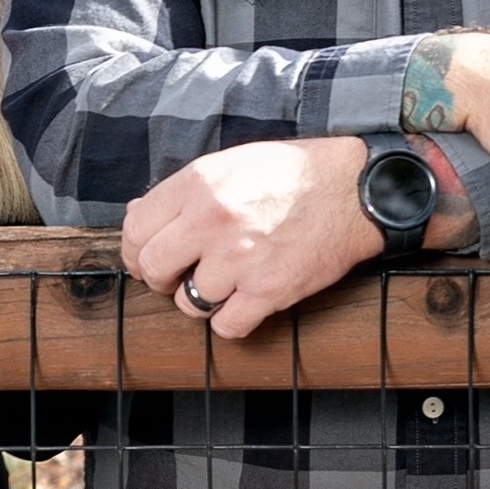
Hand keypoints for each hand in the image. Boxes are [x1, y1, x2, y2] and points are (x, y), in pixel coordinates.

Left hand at [121, 137, 381, 339]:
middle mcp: (213, 221)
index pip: (136, 228)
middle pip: (153, 269)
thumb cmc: (294, 172)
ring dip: (201, 297)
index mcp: (200, 183)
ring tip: (223, 281)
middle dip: (162, 276)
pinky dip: (231, 319)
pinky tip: (244, 299)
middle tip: (180, 273)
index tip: (146, 255)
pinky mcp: (269, 291)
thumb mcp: (231, 163)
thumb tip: (138, 212)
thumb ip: (184, 191)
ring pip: (188, 302)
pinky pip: (226, 326)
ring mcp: (240, 259)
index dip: (136, 248)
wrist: (353, 188)